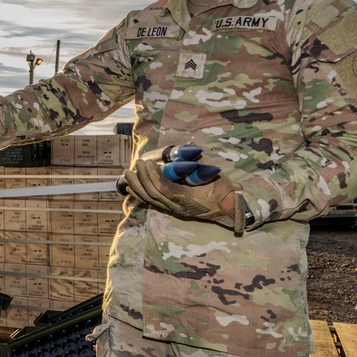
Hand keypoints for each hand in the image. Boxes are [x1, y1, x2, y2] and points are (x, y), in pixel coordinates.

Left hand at [123, 160, 246, 232]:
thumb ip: (198, 162)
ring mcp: (174, 209)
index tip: (147, 162)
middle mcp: (178, 206)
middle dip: (142, 178)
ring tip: (127, 174)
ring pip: (150, 200)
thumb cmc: (222, 189)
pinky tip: (131, 188)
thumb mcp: (212, 174)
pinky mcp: (172, 210)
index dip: (152, 176)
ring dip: (137, 186)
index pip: (164, 188)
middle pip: (153, 194)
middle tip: (135, 164)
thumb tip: (188, 147)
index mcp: (187, 198)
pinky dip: (140, 195)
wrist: (229, 208)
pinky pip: (153, 203)